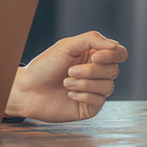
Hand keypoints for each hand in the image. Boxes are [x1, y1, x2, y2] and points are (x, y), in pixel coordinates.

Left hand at [4, 31, 127, 121]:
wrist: (28, 89)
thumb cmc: (45, 66)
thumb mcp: (67, 46)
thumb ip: (92, 40)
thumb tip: (115, 45)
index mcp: (93, 56)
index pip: (119, 53)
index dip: (112, 55)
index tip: (95, 57)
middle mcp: (97, 73)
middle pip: (114, 70)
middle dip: (91, 71)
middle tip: (70, 71)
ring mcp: (94, 91)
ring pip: (108, 86)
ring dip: (85, 83)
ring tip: (66, 82)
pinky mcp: (90, 107)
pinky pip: (100, 101)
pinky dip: (84, 95)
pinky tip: (69, 94)